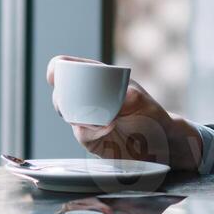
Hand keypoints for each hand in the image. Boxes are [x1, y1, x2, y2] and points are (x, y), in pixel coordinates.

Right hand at [45, 56, 204, 170]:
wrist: (159, 145)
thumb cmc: (152, 117)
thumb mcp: (143, 104)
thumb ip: (130, 99)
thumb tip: (118, 97)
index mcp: (98, 79)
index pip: (70, 68)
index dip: (58, 69)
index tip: (54, 75)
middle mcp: (88, 99)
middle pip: (61, 94)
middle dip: (62, 98)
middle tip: (77, 103)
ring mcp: (86, 119)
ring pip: (68, 115)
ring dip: (78, 116)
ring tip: (103, 119)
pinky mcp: (89, 139)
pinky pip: (82, 134)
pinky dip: (92, 131)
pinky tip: (108, 128)